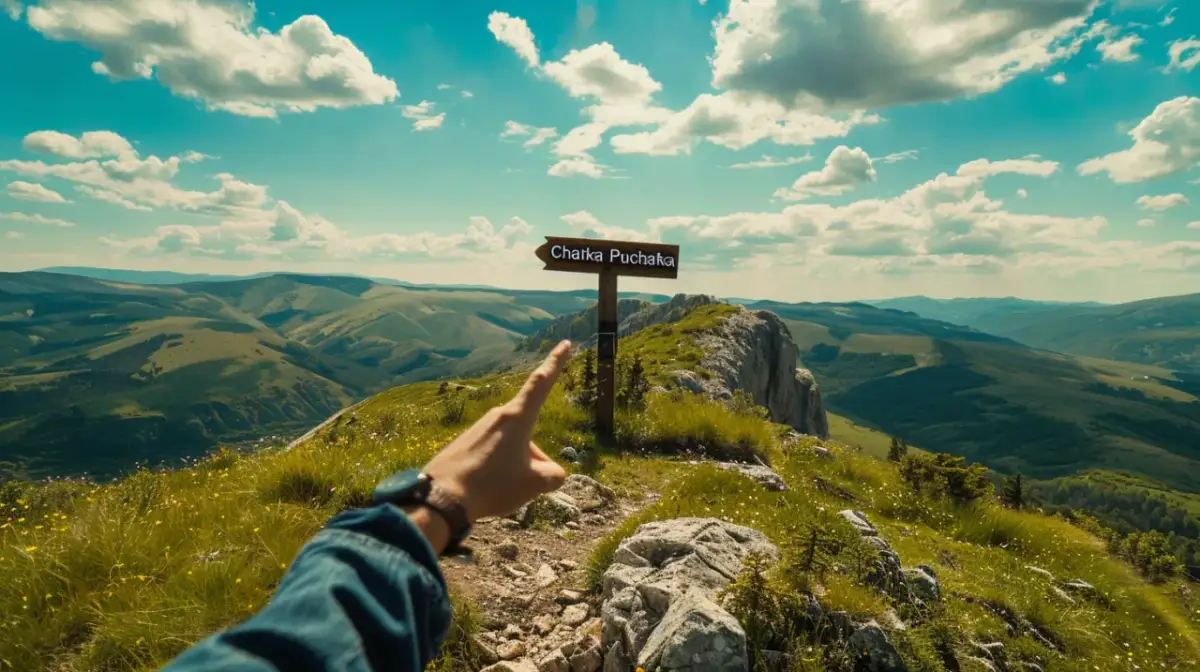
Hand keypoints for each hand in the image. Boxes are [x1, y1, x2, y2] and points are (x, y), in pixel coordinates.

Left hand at [421, 340, 572, 522]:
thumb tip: (551, 473)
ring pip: (511, 446)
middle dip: (535, 457)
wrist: (442, 497)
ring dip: (515, 466)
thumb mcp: (535, 483)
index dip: (556, 362)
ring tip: (500, 490)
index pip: (542, 382)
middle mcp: (497, 416)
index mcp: (518, 417)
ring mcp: (478, 428)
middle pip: (529, 432)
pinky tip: (485, 491)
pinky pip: (491, 454)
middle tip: (528, 485)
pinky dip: (496, 471)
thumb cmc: (494, 484)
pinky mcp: (464, 443)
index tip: (565, 343)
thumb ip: (553, 474)